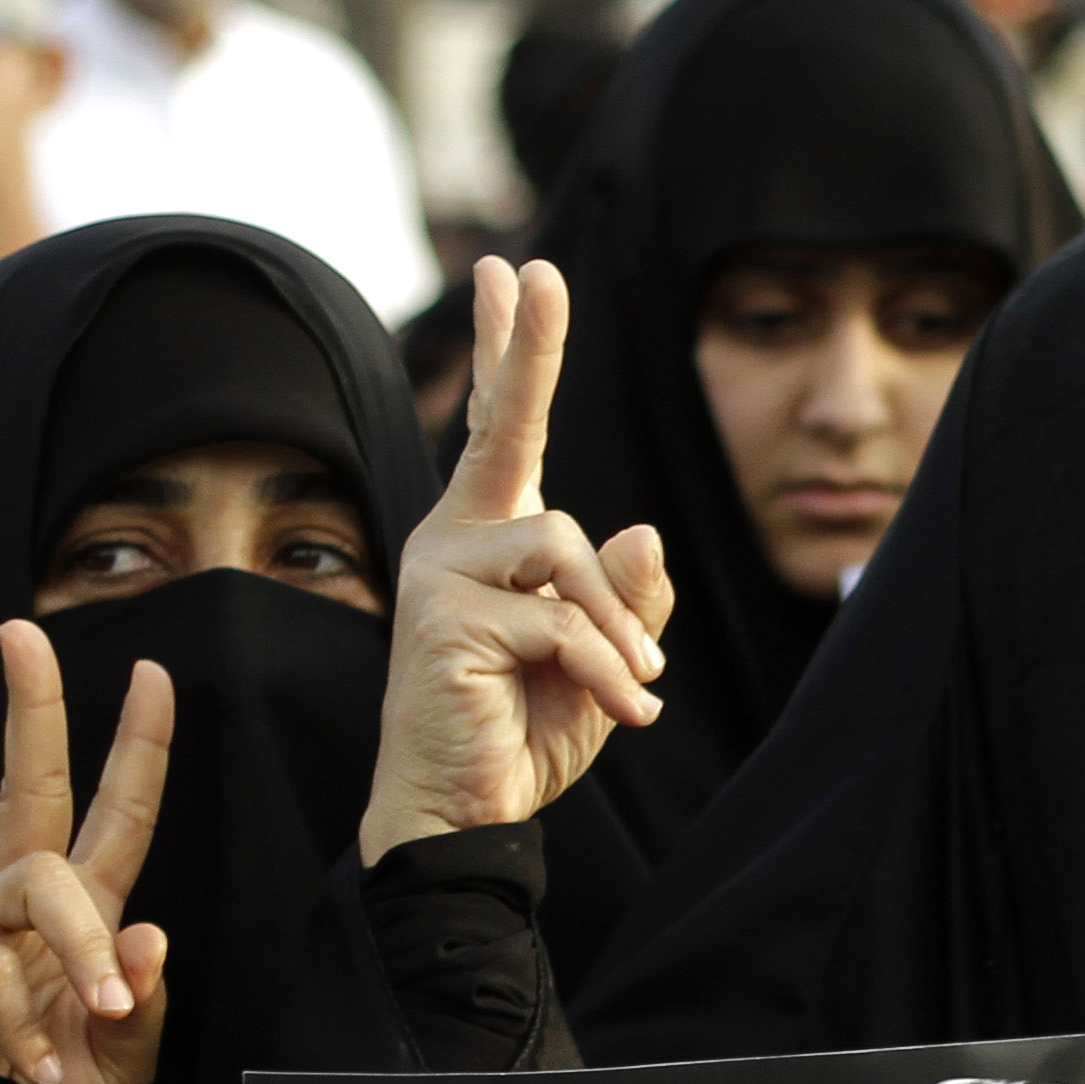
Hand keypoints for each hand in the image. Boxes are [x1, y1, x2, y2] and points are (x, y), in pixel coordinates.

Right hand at [0, 621, 172, 1083]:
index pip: (114, 816)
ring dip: (81, 950)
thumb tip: (150, 932)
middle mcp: (22, 904)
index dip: (136, 750)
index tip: (153, 675)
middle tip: (21, 636)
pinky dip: (28, 1023)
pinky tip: (31, 1065)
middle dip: (33, 710)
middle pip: (33, 787)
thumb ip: (146, 1002)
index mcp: (82, 916)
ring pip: (39, 885)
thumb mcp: (126, 1059)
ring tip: (95, 1019)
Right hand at [359, 255, 671, 863]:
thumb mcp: (602, 662)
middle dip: (527, 351)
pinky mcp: (446, 615)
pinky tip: (620, 712)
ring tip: (634, 689)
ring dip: (617, 626)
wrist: (464, 813)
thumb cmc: (523, 734)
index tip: (509, 272)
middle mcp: (456, 539)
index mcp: (491, 540)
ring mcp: (442, 571)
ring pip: (567, 549)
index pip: (502, 433)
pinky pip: (562, 620)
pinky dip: (608, 670)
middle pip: (505, 431)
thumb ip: (626, 599)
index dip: (511, 354)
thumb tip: (642, 529)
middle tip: (538, 270)